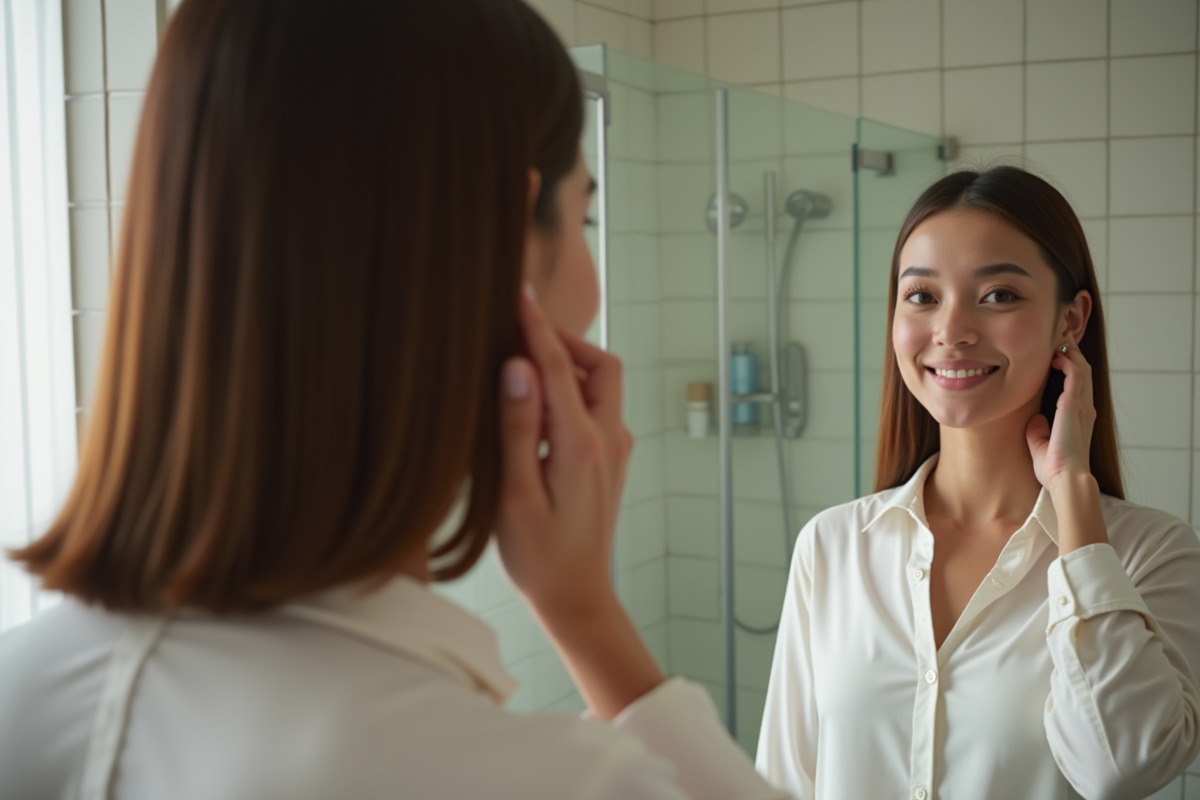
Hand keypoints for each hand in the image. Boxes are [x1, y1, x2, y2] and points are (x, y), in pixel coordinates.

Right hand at [493, 286, 632, 619]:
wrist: (576, 597)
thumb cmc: (538, 556)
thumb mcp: (514, 494)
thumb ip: (515, 427)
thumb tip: (516, 366)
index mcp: (582, 445)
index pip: (556, 367)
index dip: (535, 326)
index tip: (517, 293)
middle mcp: (608, 440)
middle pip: (598, 365)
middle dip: (562, 342)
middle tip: (519, 334)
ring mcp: (615, 449)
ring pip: (599, 385)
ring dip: (566, 367)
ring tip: (520, 367)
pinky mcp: (610, 460)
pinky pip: (595, 408)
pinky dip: (569, 392)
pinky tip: (535, 406)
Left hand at [1025, 336, 1097, 494]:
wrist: (1066, 478)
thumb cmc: (1054, 468)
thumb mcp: (1040, 444)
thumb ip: (1038, 430)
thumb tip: (1035, 419)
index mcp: (1077, 417)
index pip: (1077, 385)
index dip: (1069, 367)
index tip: (1055, 354)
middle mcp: (1083, 409)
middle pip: (1082, 371)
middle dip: (1071, 353)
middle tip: (1059, 338)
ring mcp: (1082, 406)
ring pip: (1082, 369)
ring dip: (1071, 352)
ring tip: (1059, 338)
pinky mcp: (1075, 405)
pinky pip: (1076, 375)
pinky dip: (1068, 362)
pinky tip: (1056, 355)